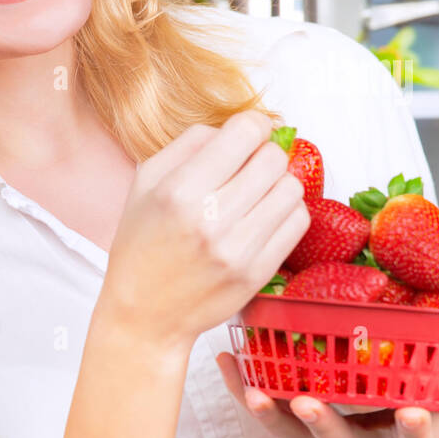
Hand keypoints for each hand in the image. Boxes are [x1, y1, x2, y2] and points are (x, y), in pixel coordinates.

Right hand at [99, 109, 309, 350]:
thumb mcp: (145, 183)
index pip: (245, 132)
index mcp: (179, 190)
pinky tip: (263, 216)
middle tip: (248, 166)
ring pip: (291, 188)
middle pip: (273, 158)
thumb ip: (187, 144)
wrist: (143, 313)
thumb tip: (233, 128)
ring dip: (277, 183)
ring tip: (255, 193)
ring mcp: (238, 249)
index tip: (248, 133)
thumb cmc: (141, 245)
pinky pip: (297, 222)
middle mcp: (211, 218)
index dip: (252, 124)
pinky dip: (286, 211)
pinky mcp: (258, 272)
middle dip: (264, 154)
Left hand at [215, 341, 438, 437]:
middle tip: (303, 404)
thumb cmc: (430, 421)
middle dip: (321, 425)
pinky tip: (224, 359)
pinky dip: (241, 386)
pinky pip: (264, 411)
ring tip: (247, 388)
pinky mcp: (295, 426)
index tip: (413, 416)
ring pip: (290, 435)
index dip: (413, 427)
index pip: (413, 436)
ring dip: (267, 413)